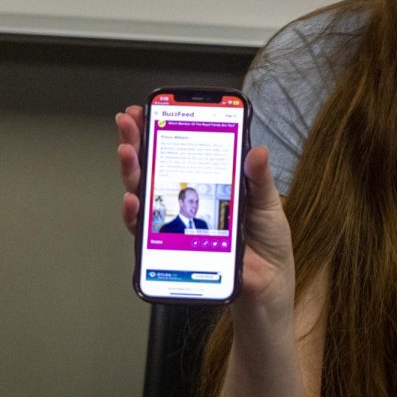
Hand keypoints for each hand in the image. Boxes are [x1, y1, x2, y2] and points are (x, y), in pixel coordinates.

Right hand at [115, 107, 295, 304]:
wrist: (269, 286)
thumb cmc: (267, 244)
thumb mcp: (267, 204)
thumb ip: (259, 179)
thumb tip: (256, 150)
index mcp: (208, 184)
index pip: (178, 152)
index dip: (159, 131)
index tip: (146, 110)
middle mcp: (186, 201)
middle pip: (153, 169)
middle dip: (136, 142)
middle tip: (128, 122)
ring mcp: (176, 224)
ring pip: (143, 195)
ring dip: (131, 172)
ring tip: (127, 152)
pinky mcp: (172, 249)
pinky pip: (146, 233)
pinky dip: (136, 216)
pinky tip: (133, 200)